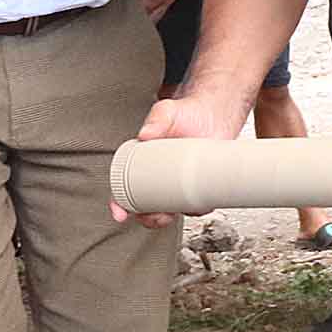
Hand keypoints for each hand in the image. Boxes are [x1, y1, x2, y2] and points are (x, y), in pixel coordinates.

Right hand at [110, 90, 250, 225]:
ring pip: (170, 211)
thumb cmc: (186, 114)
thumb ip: (157, 119)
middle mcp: (159, 178)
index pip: (124, 190)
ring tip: (176, 209)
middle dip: (148, 218)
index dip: (119, 205)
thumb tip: (146, 134)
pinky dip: (196, 209)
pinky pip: (195, 205)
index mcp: (143, 164)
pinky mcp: (199, 186)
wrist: (212, 114)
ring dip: (172, 217)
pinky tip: (198, 205)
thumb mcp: (167, 112)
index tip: (119, 213)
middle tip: (153, 216)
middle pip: (147, 208)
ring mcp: (179, 184)